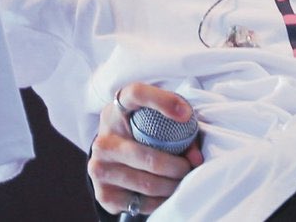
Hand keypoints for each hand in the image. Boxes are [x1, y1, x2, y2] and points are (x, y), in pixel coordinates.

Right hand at [87, 83, 202, 215]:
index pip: (136, 94)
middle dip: (177, 166)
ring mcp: (99, 168)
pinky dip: (160, 200)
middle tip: (190, 167)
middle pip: (147, 156)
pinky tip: (167, 193)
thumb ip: (179, 130)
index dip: (163, 101)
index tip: (185, 115)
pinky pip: (141, 202)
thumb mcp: (155, 123)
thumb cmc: (143, 134)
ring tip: (182, 180)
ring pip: (147, 182)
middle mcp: (103, 140)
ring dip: (172, 185)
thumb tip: (195, 158)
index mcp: (116, 111)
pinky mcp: (103, 194)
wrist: (113, 162)